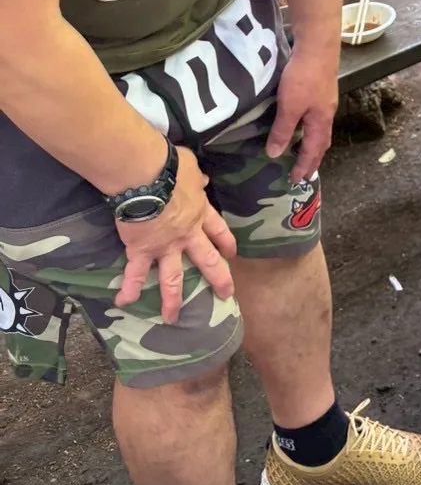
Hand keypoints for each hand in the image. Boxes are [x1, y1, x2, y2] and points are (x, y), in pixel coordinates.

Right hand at [115, 145, 236, 322]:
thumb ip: (196, 179)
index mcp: (200, 212)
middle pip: (207, 260)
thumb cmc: (170, 166)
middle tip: (226, 294)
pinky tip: (123, 302)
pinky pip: (135, 273)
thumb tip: (202, 180)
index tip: (232, 254)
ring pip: (172, 278)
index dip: (226, 242)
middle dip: (218, 279)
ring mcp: (165, 246)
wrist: (146, 175)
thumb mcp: (191, 168)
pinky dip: (129, 288)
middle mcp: (186, 235)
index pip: (218, 231)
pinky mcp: (142, 250)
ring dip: (173, 299)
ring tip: (172, 318)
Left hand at [267, 44, 338, 182]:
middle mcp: (327, 114)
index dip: (304, 166)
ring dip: (312, 143)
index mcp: (321, 122)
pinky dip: (309, 128)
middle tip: (303, 170)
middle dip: (313, 158)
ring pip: (319, 129)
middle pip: (321, 142)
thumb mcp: (289, 107)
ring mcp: (325, 101)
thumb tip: (275, 155)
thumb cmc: (304, 78)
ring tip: (301, 150)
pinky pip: (316, 118)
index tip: (296, 180)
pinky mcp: (321, 89)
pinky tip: (301, 122)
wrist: (318, 46)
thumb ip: (283, 130)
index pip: (313, 151)